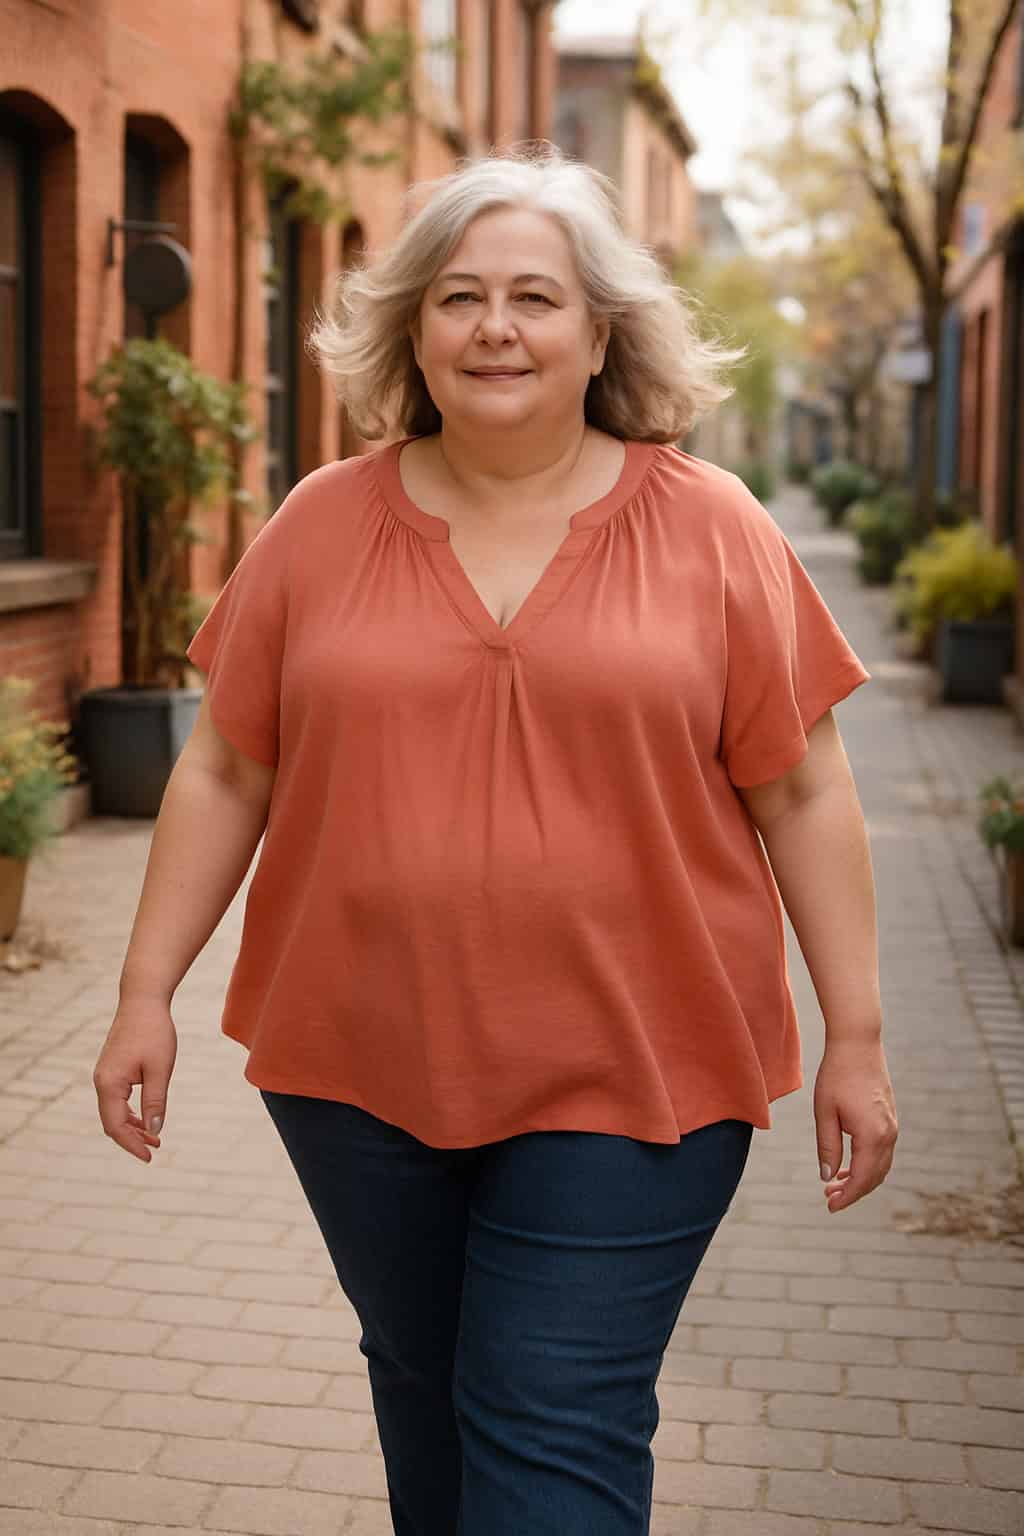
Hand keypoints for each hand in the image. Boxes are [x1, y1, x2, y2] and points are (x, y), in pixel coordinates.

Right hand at [93, 1000, 176, 1162]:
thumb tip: (154, 1130)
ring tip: (155, 1137)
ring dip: (133, 1126)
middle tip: (155, 1149)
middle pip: (112, 1122)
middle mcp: (102, 1081)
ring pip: (115, 1111)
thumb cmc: (154, 1032)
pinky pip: (117, 1099)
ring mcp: (105, 1075)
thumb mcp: (159, 1070)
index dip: (132, 1144)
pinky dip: (131, 1112)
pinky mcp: (112, 1069)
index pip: (115, 1125)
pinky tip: (147, 1117)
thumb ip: (155, 1101)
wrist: (143, 1001)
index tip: (150, 1156)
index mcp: (108, 1084)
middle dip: (132, 1138)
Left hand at [813, 1036, 896, 1212]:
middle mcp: (889, 1134)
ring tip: (834, 1184)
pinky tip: (847, 1165)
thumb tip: (827, 1177)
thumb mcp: (825, 1113)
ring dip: (860, 1179)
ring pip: (880, 1166)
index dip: (848, 1197)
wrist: (858, 1044)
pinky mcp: (890, 1118)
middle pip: (875, 1177)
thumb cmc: (836, 1076)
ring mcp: (892, 1126)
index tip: (830, 1207)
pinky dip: (867, 1164)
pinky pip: (882, 1151)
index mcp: (873, 1136)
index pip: (863, 1179)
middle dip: (853, 1191)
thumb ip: (827, 1147)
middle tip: (829, 1198)